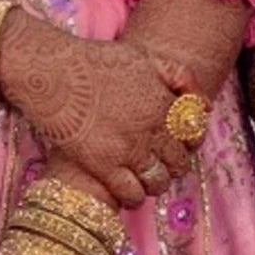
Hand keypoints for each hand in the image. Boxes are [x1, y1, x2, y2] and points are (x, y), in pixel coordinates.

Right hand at [0, 22, 198, 209]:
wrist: (52, 71)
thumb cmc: (94, 61)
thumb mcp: (143, 57)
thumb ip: (177, 76)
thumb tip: (203, 104)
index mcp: (163, 103)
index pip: (192, 135)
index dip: (189, 143)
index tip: (179, 146)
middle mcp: (151, 129)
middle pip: (178, 162)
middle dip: (174, 166)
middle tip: (161, 165)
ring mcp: (127, 150)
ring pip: (158, 182)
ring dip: (155, 184)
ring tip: (145, 180)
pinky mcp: (102, 165)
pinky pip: (130, 194)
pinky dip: (134, 197)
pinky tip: (127, 191)